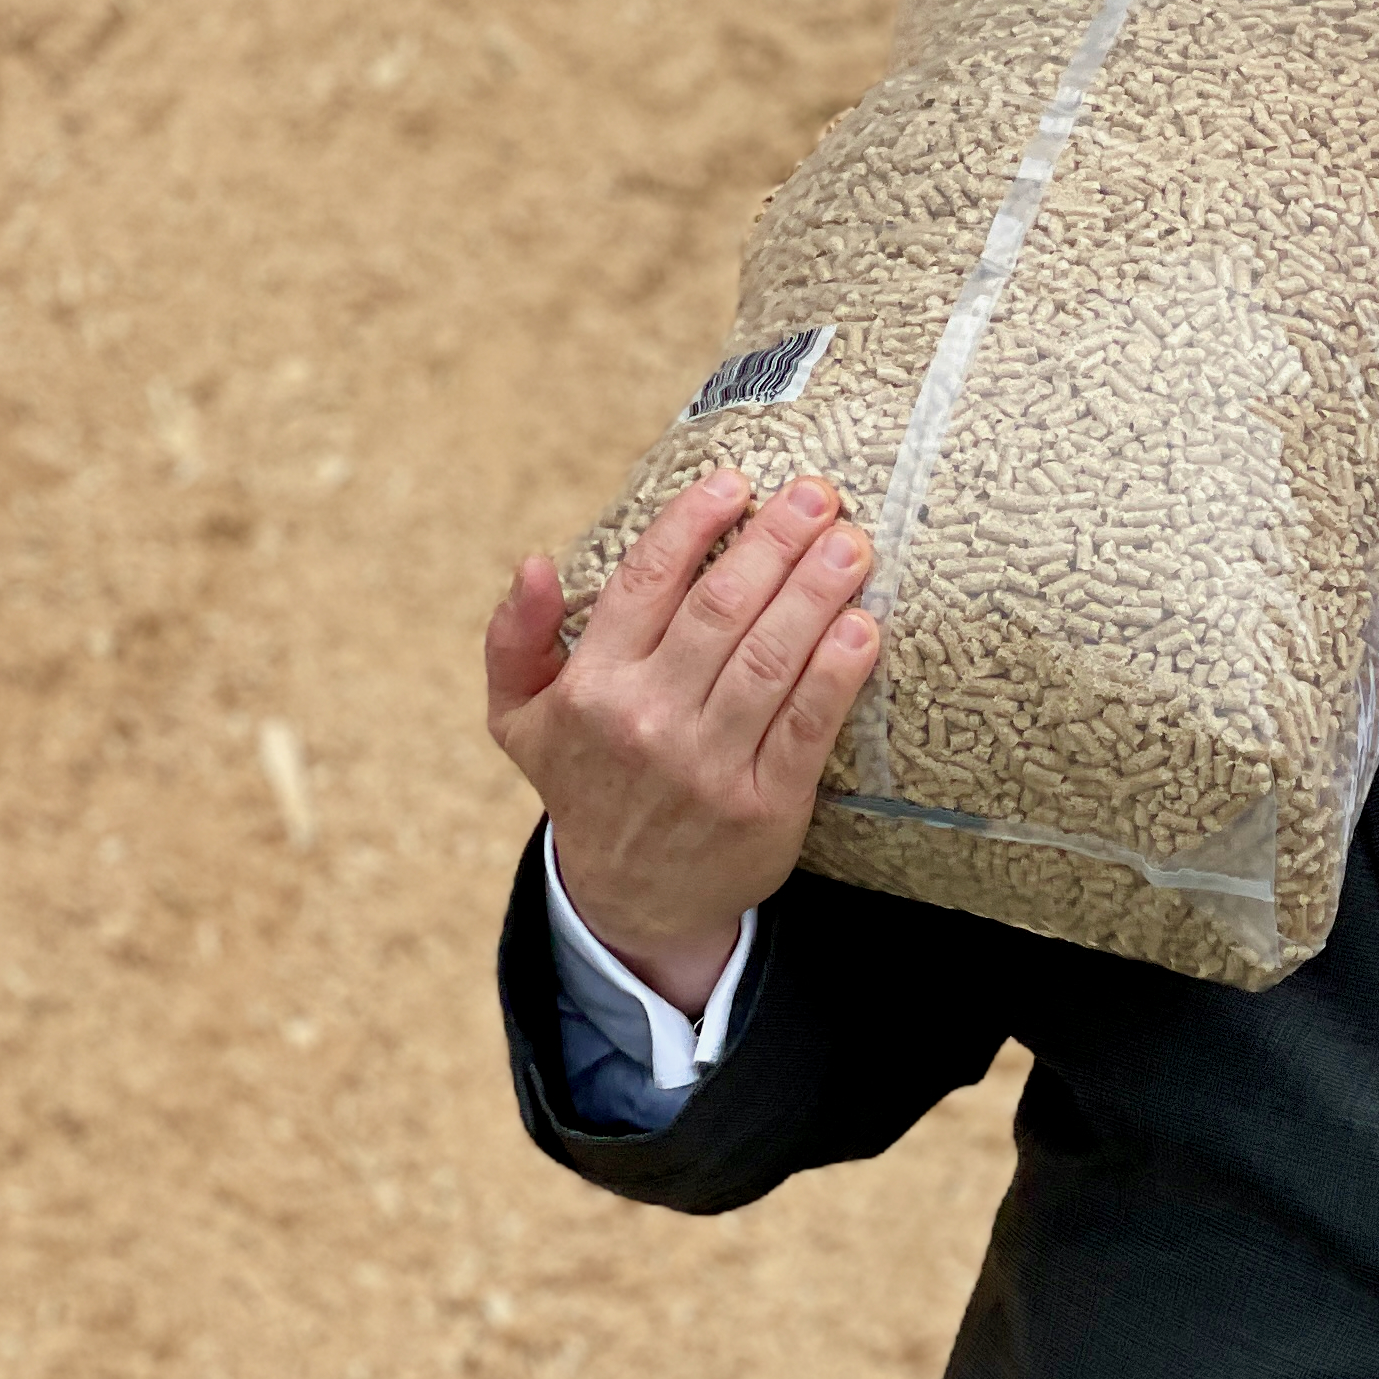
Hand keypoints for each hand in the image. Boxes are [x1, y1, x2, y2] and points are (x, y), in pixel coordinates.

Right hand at [481, 470, 879, 1014]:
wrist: (632, 896)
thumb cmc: (587, 781)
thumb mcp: (522, 719)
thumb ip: (515, 639)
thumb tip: (532, 564)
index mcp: (592, 687)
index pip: (647, 582)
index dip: (694, 523)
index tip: (737, 482)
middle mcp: (647, 720)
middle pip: (721, 609)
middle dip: (774, 542)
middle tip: (818, 496)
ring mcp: (708, 764)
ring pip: (769, 657)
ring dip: (817, 591)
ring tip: (851, 543)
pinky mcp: (764, 804)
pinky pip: (807, 723)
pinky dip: (838, 670)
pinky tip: (863, 624)